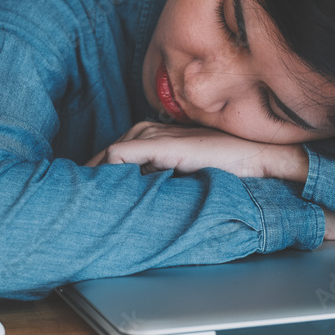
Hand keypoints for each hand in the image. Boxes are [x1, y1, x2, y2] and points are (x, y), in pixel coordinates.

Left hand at [85, 121, 309, 181]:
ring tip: (85, 202)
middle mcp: (150, 130)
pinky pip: (118, 156)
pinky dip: (106, 172)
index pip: (113, 152)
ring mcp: (155, 136)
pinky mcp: (162, 146)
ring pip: (108, 153)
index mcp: (155, 134)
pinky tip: (101, 192)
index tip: (87, 196)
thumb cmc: (228, 166)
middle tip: (77, 204)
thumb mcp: (186, 170)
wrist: (256, 157)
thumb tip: (138, 198)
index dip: (98, 174)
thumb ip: (162, 175)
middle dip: (91, 176)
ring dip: (95, 177)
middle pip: (105, 152)